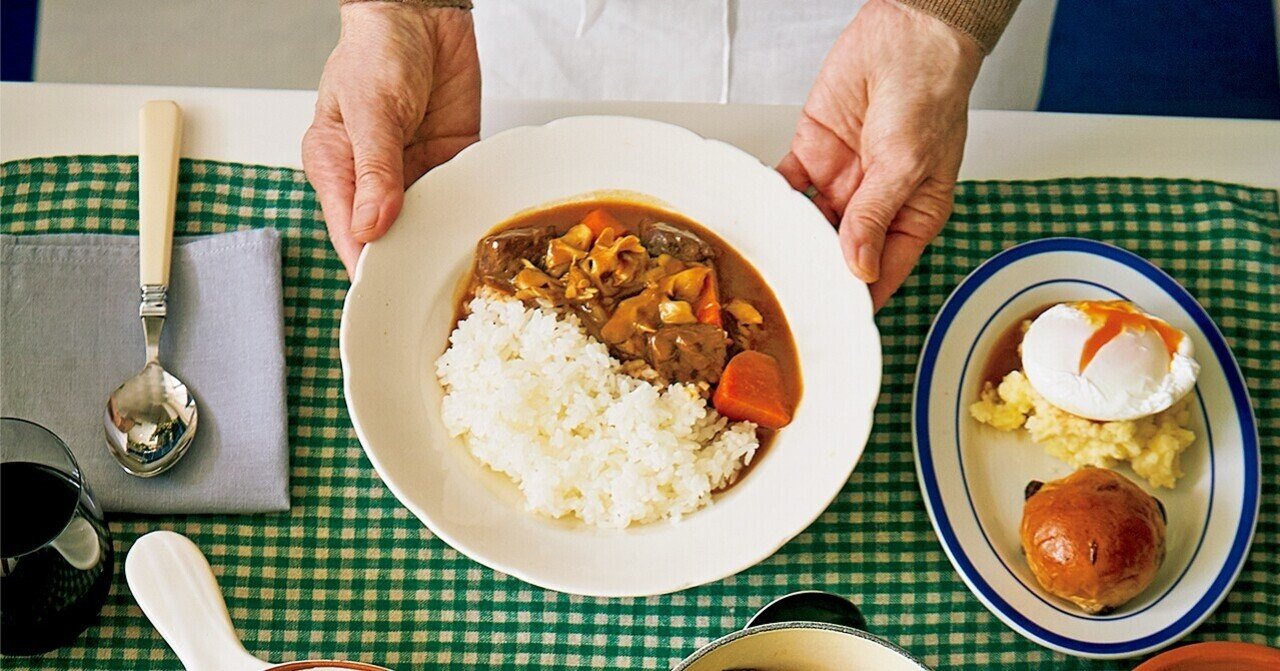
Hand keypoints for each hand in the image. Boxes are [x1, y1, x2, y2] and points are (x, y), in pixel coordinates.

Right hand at [303, 3, 480, 276]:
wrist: (421, 13)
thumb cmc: (376, 50)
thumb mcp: (370, 111)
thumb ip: (374, 171)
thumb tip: (371, 228)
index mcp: (336, 169)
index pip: (349, 234)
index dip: (369, 269)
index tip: (389, 297)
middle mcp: (373, 178)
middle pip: (391, 239)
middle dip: (411, 262)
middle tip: (434, 292)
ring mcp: (413, 172)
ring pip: (429, 223)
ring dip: (444, 239)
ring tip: (462, 268)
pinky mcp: (449, 162)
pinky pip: (461, 197)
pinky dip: (471, 211)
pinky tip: (482, 230)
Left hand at [778, 0, 981, 309]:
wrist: (906, 36)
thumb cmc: (930, 94)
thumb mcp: (908, 164)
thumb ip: (877, 216)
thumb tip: (859, 267)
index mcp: (911, 216)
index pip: (881, 271)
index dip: (856, 298)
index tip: (831, 321)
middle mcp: (874, 204)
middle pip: (838, 253)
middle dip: (814, 273)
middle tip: (787, 298)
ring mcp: (841, 182)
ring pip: (808, 224)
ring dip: (789, 239)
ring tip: (767, 264)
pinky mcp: (812, 156)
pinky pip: (786, 186)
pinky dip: (771, 200)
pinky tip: (756, 217)